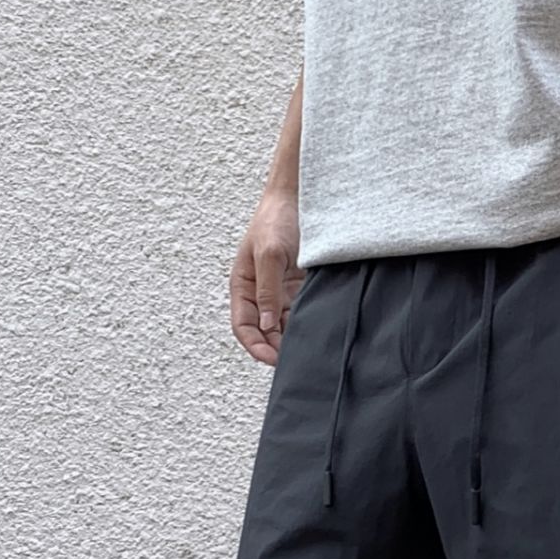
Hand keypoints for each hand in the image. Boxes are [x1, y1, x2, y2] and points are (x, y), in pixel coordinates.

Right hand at [230, 190, 303, 366]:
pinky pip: (300, 312)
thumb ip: (267, 290)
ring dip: (292, 338)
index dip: (255, 346)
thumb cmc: (276, 219)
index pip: (243, 326)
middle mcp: (259, 292)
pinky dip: (306, 323)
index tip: (272, 360)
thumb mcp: (270, 254)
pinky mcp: (299, 287)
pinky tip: (317, 330)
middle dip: (275, 347)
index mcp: (242, 285)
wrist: (300, 197)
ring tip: (308, 348)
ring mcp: (279, 290)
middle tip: (294, 360)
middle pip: (264, 330)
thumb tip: (267, 324)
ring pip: (283, 325)